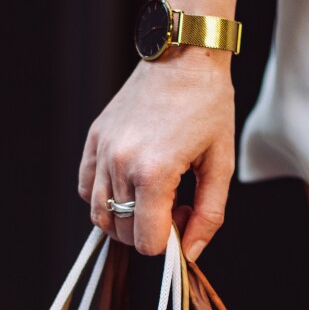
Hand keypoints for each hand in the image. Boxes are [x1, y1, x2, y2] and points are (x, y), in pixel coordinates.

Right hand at [78, 49, 234, 258]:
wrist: (183, 55)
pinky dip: (105, 196)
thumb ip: (208, 216)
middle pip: (122, 232)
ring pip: (100, 215)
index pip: (148, 243)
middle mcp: (120, 163)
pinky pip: (87, 188)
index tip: (185, 216)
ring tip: (153, 193)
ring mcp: (102, 150)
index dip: (170, 242)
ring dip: (126, 217)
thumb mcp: (221, 165)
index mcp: (154, 173)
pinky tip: (131, 181)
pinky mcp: (94, 138)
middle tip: (175, 203)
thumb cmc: (209, 106)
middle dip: (150, 231)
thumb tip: (189, 254)